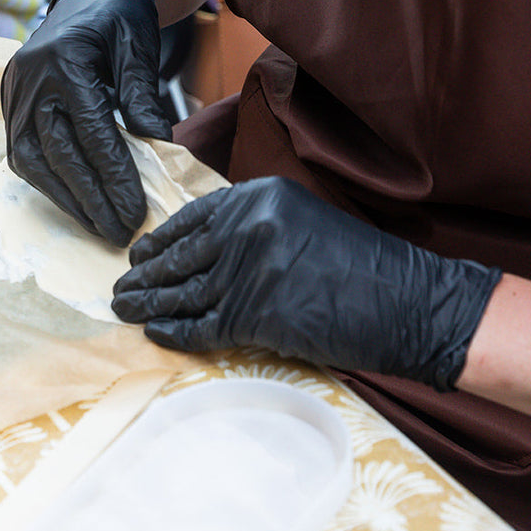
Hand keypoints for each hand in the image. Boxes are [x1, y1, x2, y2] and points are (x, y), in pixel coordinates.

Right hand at [0, 0, 170, 244]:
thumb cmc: (120, 15)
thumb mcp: (139, 48)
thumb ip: (143, 96)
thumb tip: (158, 146)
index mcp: (63, 61)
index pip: (90, 132)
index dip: (113, 177)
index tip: (135, 211)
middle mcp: (30, 80)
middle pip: (57, 153)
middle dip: (89, 198)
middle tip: (118, 231)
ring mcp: (15, 92)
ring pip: (31, 159)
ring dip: (63, 197)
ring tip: (96, 224)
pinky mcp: (11, 102)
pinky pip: (23, 152)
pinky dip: (47, 181)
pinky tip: (73, 200)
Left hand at [112, 176, 501, 390]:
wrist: (410, 303)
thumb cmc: (363, 268)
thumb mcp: (302, 221)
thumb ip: (253, 226)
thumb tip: (201, 248)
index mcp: (259, 196)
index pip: (193, 217)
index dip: (161, 238)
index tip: (138, 252)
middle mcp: (248, 226)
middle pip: (182, 255)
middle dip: (146, 274)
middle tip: (120, 287)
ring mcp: (250, 270)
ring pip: (184, 291)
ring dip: (149, 304)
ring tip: (124, 310)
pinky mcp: (256, 313)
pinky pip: (203, 326)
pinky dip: (176, 333)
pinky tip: (156, 334)